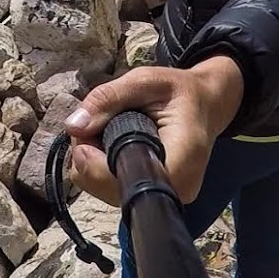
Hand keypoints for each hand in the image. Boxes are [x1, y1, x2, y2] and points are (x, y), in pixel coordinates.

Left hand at [63, 57, 244, 207]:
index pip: (128, 181)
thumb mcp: (145, 80)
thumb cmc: (178, 91)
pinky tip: (107, 144)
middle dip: (89, 157)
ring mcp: (163, 197)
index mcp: (182, 160)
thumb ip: (109, 98)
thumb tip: (74, 126)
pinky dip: (98, 167)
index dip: (96, 164)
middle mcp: (175, 189)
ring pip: (104, 191)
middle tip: (94, 122)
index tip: (85, 136)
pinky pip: (109, 189)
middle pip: (109, 189)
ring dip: (92, 161)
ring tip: (104, 130)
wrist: (204, 104)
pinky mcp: (150, 195)